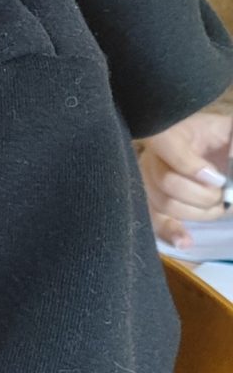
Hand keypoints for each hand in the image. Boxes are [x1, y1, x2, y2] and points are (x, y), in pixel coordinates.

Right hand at [139, 109, 232, 243]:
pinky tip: (186, 241)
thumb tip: (231, 157)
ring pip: (164, 204)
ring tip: (217, 208)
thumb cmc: (216, 138)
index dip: (190, 167)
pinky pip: (155, 220)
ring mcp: (147, 181)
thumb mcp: (227, 131)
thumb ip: (231, 143)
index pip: (165, 146)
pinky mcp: (151, 202)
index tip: (218, 179)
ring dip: (196, 212)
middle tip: (222, 194)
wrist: (206, 148)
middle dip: (201, 195)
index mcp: (169, 133)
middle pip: (167, 182)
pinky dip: (171, 233)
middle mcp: (151, 157)